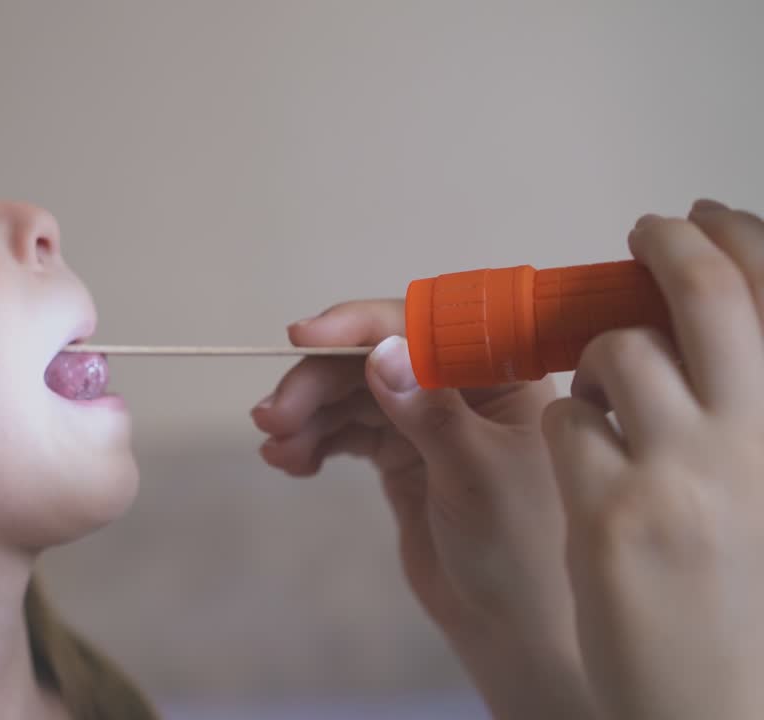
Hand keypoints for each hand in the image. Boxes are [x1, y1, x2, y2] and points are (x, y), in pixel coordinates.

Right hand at [252, 300, 592, 718]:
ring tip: (275, 448)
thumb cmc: (518, 547)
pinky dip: (316, 440)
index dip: (361, 325)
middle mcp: (461, 387)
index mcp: (499, 375)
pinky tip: (291, 461)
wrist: (510, 626)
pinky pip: (348, 431)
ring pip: (352, 395)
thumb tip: (379, 353)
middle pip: (374, 360)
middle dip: (318, 382)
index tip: (304, 336)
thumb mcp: (476, 474)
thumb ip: (428, 412)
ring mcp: (427, 421)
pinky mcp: (400, 455)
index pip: (424, 329)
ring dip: (308, 414)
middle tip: (271, 416)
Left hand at [542, 200, 763, 719]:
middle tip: (648, 229)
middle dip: (670, 245)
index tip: (704, 218)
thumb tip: (690, 321)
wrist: (722, 700)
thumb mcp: (762, 479)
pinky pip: (569, 421)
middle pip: (710, 294)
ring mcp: (687, 473)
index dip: (739, 238)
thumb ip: (740, 404)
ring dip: (601, 364)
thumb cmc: (744, 589)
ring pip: (620, 354)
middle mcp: (761, 438)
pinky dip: (569, 429)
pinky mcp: (615, 510)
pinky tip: (590, 468)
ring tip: (610, 402)